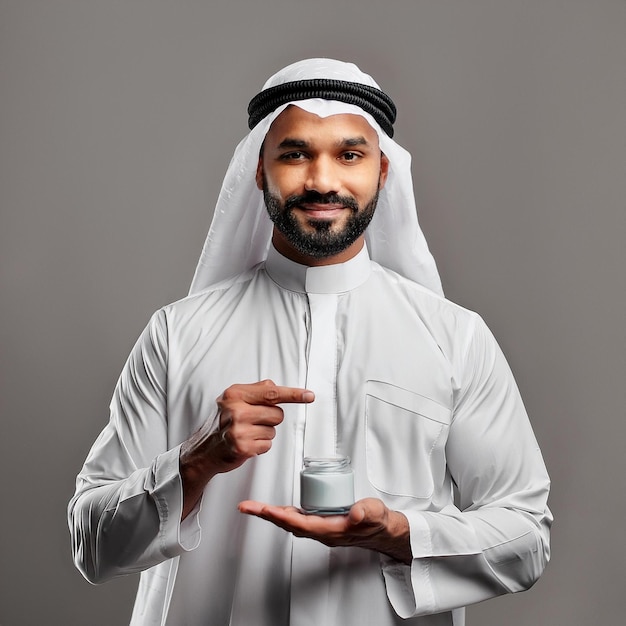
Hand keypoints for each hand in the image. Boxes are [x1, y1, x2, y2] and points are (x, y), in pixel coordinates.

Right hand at [180, 380, 313, 518]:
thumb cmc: (221, 423)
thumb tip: (278, 388)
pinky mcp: (242, 448)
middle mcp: (236, 410)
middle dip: (270, 419)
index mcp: (235, 394)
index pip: (272, 392)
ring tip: (247, 433)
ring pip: (273, 430)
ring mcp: (238, 430)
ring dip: (264, 433)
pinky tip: (246, 443)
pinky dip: (260, 446)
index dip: (294, 394)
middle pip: (277, 414)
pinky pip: (267, 444)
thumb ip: (256, 391)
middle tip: (252, 421)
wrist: (204, 449)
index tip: (309, 396)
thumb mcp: (233, 399)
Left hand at [238, 497, 411, 564]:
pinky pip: (297, 519)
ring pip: (291, 522)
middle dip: (266, 515)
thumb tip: (356, 512)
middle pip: (288, 524)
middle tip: (247, 507)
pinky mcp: (322, 522)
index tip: (266, 510)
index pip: (300, 524)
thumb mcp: (376, 514)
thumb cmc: (378, 523)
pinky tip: (277, 509)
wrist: (384, 531)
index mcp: (331, 530)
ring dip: (271, 515)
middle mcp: (322, 531)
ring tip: (254, 507)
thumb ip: (367, 512)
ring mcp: (321, 528)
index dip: (282, 517)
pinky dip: (284, 513)